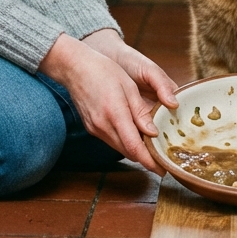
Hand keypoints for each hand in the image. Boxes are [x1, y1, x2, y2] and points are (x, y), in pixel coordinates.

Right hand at [38, 33, 172, 173]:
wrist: (74, 67)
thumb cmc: (103, 70)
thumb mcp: (128, 87)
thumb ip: (140, 112)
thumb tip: (154, 133)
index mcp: (115, 113)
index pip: (134, 147)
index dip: (149, 161)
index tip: (162, 170)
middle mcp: (103, 126)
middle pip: (128, 152)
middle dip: (145, 158)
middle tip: (161, 159)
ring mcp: (95, 128)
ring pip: (119, 148)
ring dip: (134, 150)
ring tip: (150, 147)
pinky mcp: (91, 128)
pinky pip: (111, 140)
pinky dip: (124, 141)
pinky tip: (133, 134)